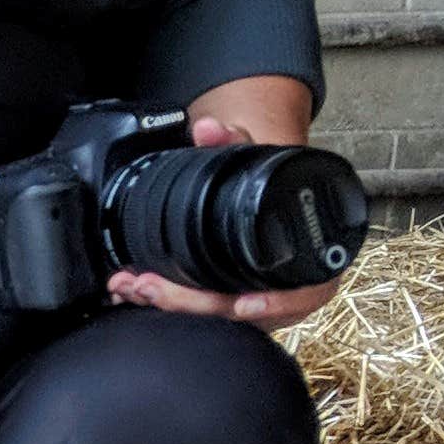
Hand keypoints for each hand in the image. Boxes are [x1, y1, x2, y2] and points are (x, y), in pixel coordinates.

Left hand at [104, 82, 343, 329]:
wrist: (263, 200)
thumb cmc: (268, 189)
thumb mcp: (257, 163)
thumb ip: (234, 142)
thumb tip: (208, 126)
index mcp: (311, 265)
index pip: (301, 295)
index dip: (276, 303)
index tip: (244, 304)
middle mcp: (284, 291)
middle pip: (240, 312)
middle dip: (192, 304)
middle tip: (151, 286)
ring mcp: (254, 304)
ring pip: (212, 317)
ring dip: (169, 304)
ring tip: (132, 285)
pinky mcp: (225, 306)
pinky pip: (197, 313)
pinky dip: (165, 301)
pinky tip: (134, 289)